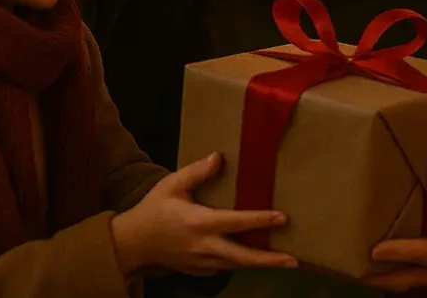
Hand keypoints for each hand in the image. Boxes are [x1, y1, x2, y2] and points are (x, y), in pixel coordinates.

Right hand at [111, 152, 298, 276]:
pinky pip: (225, 269)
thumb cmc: (153, 210)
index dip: (260, 220)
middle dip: (270, 259)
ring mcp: (202, 262)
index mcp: (200, 223)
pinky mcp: (198, 271)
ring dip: (260, 264)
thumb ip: (196, 172)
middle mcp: (204, 246)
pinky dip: (241, 265)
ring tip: (283, 261)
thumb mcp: (172, 185)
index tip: (282, 218)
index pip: (237, 222)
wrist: (132, 244)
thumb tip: (219, 157)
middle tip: (294, 260)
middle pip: (243, 257)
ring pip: (237, 266)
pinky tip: (254, 259)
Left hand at [365, 164, 426, 296]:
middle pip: (411, 281)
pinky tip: (392, 280)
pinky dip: (406, 287)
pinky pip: (425, 292)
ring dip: (391, 283)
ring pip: (415, 289)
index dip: (400, 253)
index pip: (426, 254)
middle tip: (356, 271)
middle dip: (382, 277)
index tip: (374, 251)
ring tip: (366, 274)